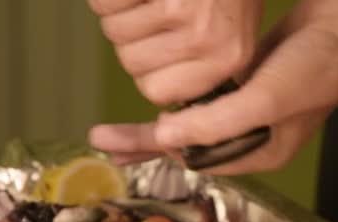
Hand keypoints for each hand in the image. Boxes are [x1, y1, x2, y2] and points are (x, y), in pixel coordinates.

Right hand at [88, 0, 263, 105]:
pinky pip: (104, 5)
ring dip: (119, 12)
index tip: (158, 48)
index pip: (156, 92)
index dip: (148, 70)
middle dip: (132, 38)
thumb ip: (202, 68)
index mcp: (226, 59)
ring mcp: (178, 10)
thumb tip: (161, 95)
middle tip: (155, 11)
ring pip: (114, 31)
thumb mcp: (232, 33)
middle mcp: (205, 40)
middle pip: (130, 63)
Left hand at [89, 0, 337, 174]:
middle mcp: (248, 138)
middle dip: (144, 143)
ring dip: (156, 124)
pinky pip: (199, 99)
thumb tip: (163, 137)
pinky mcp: (240, 84)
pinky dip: (175, 99)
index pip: (198, 159)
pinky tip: (154, 99)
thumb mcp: (265, 101)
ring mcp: (244, 110)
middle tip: (102, 142)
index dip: (161, 150)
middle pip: (187, 144)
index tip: (123, 144)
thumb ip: (215, 123)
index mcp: (256, 152)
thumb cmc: (312, 69)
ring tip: (114, 134)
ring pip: (190, 122)